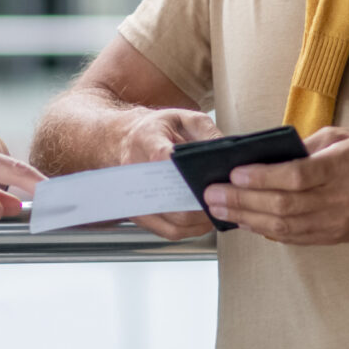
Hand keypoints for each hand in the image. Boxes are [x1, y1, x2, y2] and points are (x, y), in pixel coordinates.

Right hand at [122, 106, 221, 241]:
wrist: (123, 140)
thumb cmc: (156, 129)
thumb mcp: (182, 117)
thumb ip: (205, 131)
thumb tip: (225, 153)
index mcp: (145, 139)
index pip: (161, 156)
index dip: (183, 169)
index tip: (206, 177)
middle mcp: (134, 169)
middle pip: (170, 198)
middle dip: (200, 202)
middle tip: (223, 198)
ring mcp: (134, 194)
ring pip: (171, 220)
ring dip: (199, 221)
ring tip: (218, 211)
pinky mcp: (138, 212)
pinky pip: (167, 231)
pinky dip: (190, 230)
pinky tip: (205, 221)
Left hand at [200, 126, 348, 245]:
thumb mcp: (343, 136)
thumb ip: (305, 147)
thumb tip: (262, 156)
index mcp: (345, 167)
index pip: (296, 176)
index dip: (262, 177)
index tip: (234, 173)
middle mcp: (341, 199)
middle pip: (284, 205)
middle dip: (242, 201)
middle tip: (212, 195)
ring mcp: (338, 223)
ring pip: (285, 227)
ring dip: (247, 218)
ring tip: (220, 209)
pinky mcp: (334, 237)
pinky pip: (294, 238)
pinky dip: (266, 230)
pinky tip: (245, 220)